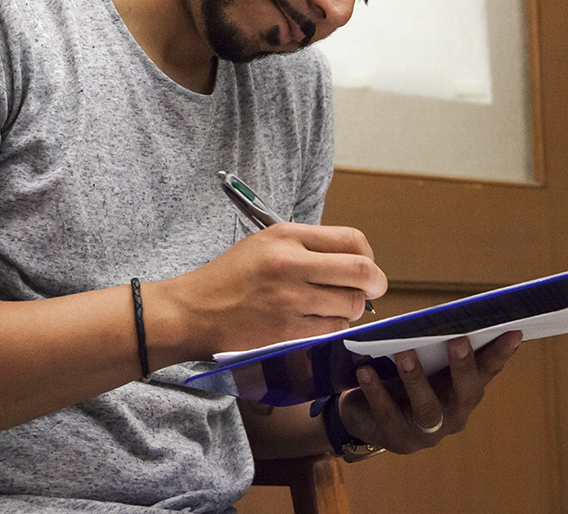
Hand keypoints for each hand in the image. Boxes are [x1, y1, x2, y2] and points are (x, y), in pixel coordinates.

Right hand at [154, 222, 387, 358]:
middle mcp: (290, 264)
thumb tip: (356, 262)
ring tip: (332, 308)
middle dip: (375, 284)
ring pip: (351, 305)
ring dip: (351, 310)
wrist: (192, 311)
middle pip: (361, 271)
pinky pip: (332, 329)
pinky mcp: (286, 331)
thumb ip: (308, 247)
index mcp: (286, 236)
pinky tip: (317, 323)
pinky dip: (333, 328)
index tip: (366, 267)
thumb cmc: (230, 277)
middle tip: (372, 291)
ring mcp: (289, 299)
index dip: (369, 256)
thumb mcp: (265, 244)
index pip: (352, 239)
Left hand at [338, 331, 521, 454]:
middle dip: (464, 366)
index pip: (488, 371)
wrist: (363, 414)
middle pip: (467, 393)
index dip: (501, 353)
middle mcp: (453, 414)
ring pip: (428, 408)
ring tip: (404, 353)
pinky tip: (366, 370)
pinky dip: (377, 390)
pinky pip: (387, 414)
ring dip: (417, 379)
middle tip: (458, 339)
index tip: (513, 331)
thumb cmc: (398, 378)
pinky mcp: (397, 439)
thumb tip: (440, 314)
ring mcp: (427, 432)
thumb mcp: (419, 360)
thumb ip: (432, 344)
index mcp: (464, 391)